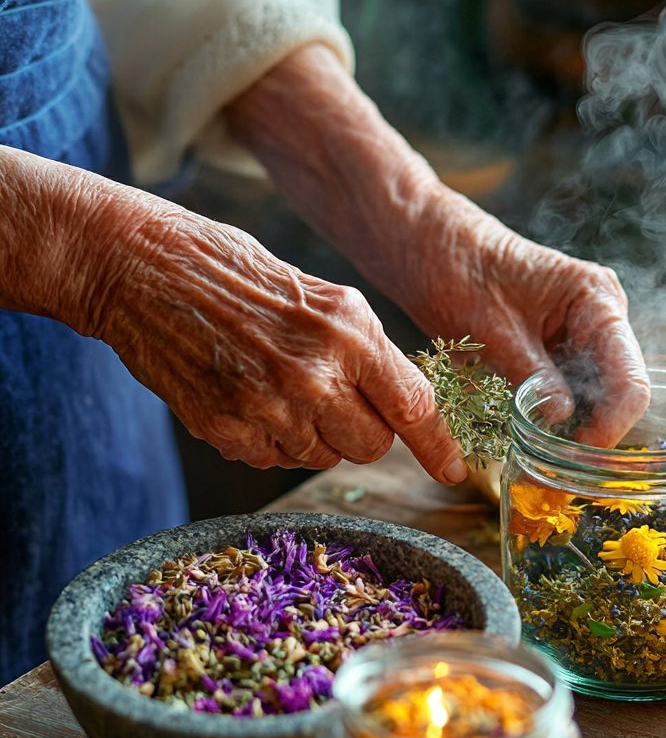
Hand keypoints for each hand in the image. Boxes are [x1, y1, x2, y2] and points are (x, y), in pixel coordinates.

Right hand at [0, 148, 466, 479]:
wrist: (140, 267)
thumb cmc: (233, 272)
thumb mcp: (319, 295)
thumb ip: (364, 352)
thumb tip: (400, 407)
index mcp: (350, 330)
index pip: (414, 406)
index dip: (437, 445)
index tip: (453, 470)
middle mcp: (317, 374)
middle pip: (371, 446)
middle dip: (360, 432)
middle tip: (329, 396)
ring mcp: (270, 408)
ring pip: (321, 457)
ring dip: (310, 434)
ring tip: (274, 384)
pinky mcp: (228, 431)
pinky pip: (273, 460)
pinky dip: (267, 439)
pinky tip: (244, 395)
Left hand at [386, 185, 649, 446]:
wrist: (424, 244)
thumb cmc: (455, 266)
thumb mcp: (490, 328)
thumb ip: (531, 375)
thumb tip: (561, 422)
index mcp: (597, 300)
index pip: (629, 379)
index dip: (609, 427)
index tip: (575, 459)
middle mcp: (600, 319)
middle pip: (616, 396)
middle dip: (590, 440)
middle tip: (553, 482)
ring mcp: (579, 336)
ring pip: (592, 402)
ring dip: (570, 438)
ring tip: (539, 472)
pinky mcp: (554, 352)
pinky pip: (565, 396)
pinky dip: (551, 424)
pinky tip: (529, 447)